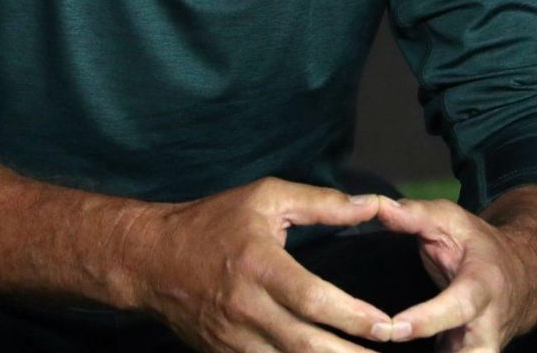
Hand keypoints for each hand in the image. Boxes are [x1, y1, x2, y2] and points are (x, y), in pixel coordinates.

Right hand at [136, 177, 395, 351]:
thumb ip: (320, 203)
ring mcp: (233, 337)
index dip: (351, 315)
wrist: (152, 259)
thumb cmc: (213, 221)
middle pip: (305, 343)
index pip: (312, 298)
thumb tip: (370, 205)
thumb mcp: (266, 198)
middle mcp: (247, 307)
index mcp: (259, 265)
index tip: (384, 324)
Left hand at [373, 196, 536, 351]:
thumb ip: (416, 215)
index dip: (428, 320)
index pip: (459, 308)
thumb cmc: (479, 247)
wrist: (522, 275)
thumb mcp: (452, 220)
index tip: (394, 328)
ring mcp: (483, 347)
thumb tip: (381, 207)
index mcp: (483, 287)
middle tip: (393, 345)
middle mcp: (488, 325)